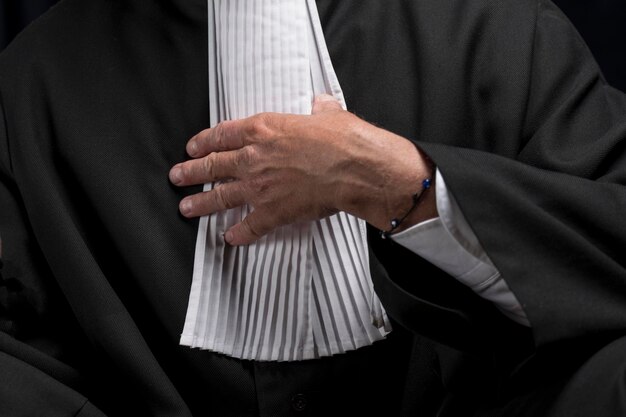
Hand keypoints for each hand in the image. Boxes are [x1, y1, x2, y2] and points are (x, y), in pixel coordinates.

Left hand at [169, 95, 435, 244]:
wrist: (354, 168)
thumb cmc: (343, 139)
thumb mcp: (329, 114)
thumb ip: (319, 110)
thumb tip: (321, 103)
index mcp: (263, 129)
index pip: (222, 135)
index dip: (203, 142)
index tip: (193, 148)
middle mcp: (254, 157)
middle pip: (213, 165)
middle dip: (191, 172)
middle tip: (177, 177)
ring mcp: (260, 186)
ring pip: (221, 195)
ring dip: (202, 203)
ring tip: (187, 207)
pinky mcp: (273, 211)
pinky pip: (249, 226)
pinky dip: (239, 234)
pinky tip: (230, 238)